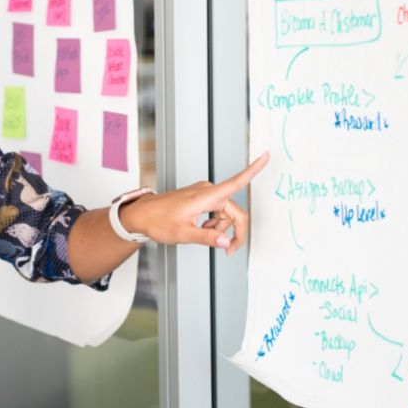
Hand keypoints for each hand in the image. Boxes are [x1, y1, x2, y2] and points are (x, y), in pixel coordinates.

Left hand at [122, 151, 269, 254]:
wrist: (142, 215)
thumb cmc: (158, 221)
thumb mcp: (183, 234)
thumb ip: (207, 238)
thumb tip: (226, 242)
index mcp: (206, 196)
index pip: (236, 182)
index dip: (253, 170)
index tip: (266, 156)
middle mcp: (208, 191)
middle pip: (235, 212)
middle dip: (234, 231)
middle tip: (228, 251)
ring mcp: (204, 194)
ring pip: (226, 214)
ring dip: (221, 228)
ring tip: (203, 235)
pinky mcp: (201, 198)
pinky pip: (217, 211)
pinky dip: (214, 223)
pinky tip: (201, 228)